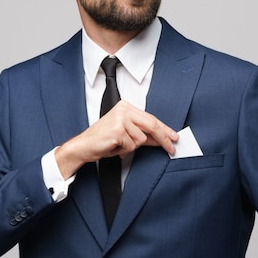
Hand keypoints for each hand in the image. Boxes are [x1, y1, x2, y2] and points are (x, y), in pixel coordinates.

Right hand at [56, 101, 177, 178]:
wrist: (83, 146)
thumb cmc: (102, 141)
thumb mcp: (126, 135)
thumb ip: (143, 135)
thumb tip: (161, 139)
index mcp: (125, 107)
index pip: (151, 118)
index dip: (164, 129)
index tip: (174, 137)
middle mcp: (123, 109)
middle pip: (151, 124)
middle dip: (163, 138)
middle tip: (171, 148)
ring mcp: (120, 119)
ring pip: (141, 139)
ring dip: (131, 147)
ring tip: (118, 146)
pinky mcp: (117, 130)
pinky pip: (131, 146)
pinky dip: (123, 151)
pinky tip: (114, 147)